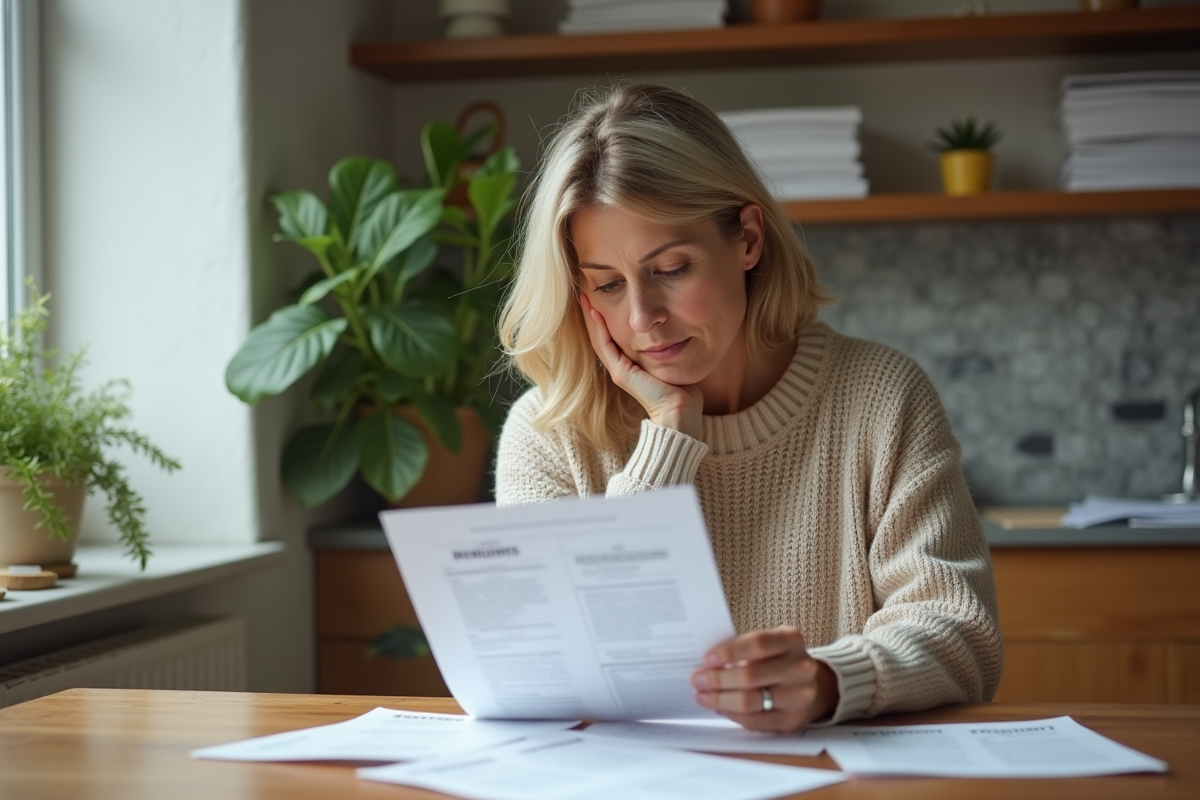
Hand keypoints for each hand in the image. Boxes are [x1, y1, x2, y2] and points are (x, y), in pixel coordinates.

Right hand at [580, 293, 702, 438]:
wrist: (679, 411)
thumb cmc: (681, 390)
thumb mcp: (671, 362)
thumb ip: (667, 348)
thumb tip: (675, 330)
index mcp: (630, 366)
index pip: (612, 338)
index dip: (604, 319)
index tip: (599, 298)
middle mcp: (621, 368)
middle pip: (600, 337)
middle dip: (593, 315)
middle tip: (584, 293)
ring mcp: (618, 371)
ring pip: (598, 339)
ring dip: (591, 318)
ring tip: (584, 298)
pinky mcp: (621, 373)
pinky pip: (606, 346)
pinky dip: (599, 329)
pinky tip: (596, 312)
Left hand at [690, 626, 839, 732]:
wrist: (809, 684)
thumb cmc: (777, 660)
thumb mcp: (768, 644)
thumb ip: (743, 648)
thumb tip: (706, 664)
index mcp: (792, 640)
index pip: (758, 644)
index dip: (729, 652)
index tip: (706, 658)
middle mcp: (801, 667)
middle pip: (750, 675)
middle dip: (717, 679)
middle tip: (697, 679)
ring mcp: (800, 696)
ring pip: (750, 701)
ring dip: (719, 699)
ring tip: (702, 695)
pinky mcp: (793, 720)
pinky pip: (754, 720)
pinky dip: (731, 714)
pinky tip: (719, 707)